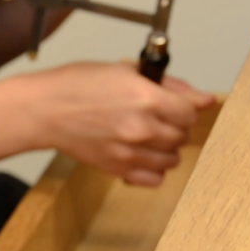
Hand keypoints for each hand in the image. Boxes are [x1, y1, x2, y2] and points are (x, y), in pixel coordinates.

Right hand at [28, 62, 214, 184]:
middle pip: (183, 136)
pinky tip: (141, 154)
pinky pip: (155, 179)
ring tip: (147, 135)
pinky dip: (153, 169)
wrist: (45, 109)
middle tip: (156, 116)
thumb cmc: (77, 85)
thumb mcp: (126, 71)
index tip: (174, 105)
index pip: (191, 113)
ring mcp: (131, 151)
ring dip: (165, 148)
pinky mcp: (118, 168)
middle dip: (174, 125)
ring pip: (172, 158)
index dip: (184, 107)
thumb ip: (170, 85)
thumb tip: (203, 99)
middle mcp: (143, 128)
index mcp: (147, 98)